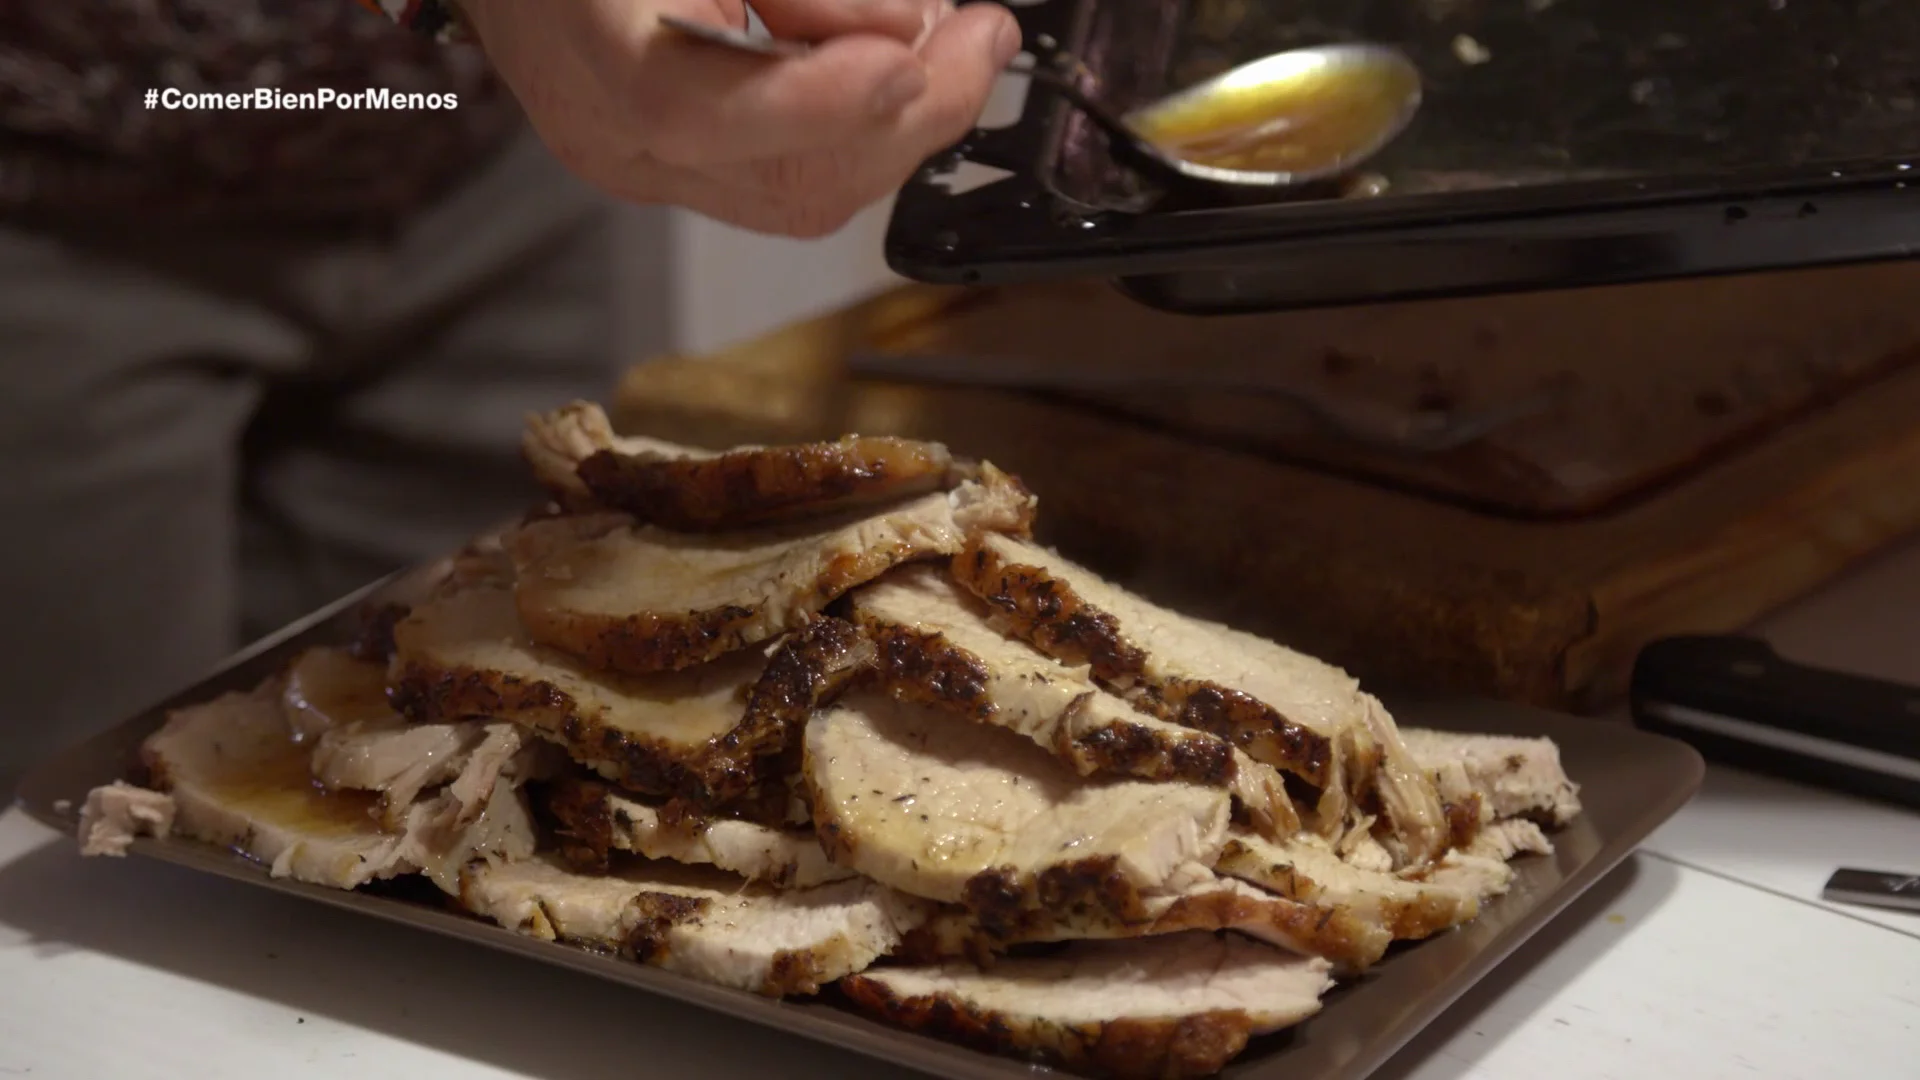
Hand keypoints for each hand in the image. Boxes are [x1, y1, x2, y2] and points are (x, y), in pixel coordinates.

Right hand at [461, 0, 1019, 237]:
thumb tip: (904, 27)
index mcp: (584, 40)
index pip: (689, 110)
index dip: (819, 99)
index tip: (912, 58)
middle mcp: (607, 133)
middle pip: (781, 180)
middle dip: (913, 117)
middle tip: (985, 37)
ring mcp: (640, 168)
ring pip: (804, 200)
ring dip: (905, 133)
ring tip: (959, 48)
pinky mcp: (673, 176)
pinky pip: (790, 186)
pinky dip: (864, 138)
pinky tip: (903, 80)